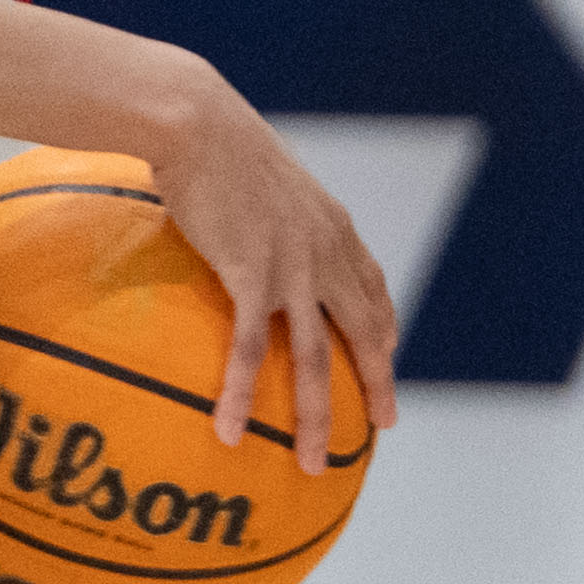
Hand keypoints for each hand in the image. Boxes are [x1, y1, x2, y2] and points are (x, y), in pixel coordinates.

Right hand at [150, 83, 398, 472]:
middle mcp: (324, 253)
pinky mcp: (251, 274)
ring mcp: (293, 268)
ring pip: (313, 359)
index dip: (384, 324)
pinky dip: (241, 392)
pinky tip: (230, 428)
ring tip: (310, 462)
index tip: (388, 353)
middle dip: (376, 384)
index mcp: (331, 227)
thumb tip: (249, 219)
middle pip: (361, 335)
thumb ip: (271, 210)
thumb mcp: (264, 175)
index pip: (371, 285)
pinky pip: (249, 348)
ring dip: (312, 417)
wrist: (195, 121)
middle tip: (383, 426)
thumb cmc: (215, 139)